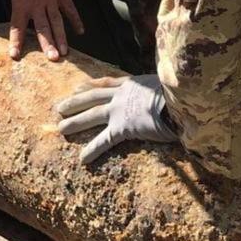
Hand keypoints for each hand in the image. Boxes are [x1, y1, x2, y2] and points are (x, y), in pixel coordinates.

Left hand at [6, 0, 83, 60]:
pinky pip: (70, 8)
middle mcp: (37, 4)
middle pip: (42, 28)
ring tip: (65, 52)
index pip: (17, 27)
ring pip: (57, 21)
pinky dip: (76, 20)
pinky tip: (80, 31)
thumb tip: (20, 13)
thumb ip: (17, 2)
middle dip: (47, 44)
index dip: (16, 42)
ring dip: (61, 37)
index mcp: (21, 3)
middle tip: (53, 59)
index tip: (15, 56)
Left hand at [55, 75, 177, 164]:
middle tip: (59, 107)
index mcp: (132, 82)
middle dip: (75, 102)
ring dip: (75, 121)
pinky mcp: (123, 127)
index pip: (106, 82)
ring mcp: (120, 110)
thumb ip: (157, 88)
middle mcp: (122, 93)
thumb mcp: (165, 83)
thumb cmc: (179, 92)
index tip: (78, 86)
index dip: (90, 85)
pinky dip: (92, 149)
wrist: (180, 100)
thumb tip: (165, 90)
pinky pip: (104, 140)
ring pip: (92, 114)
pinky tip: (82, 159)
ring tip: (60, 129)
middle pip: (93, 96)